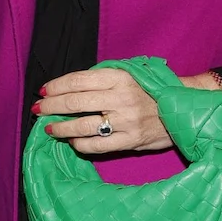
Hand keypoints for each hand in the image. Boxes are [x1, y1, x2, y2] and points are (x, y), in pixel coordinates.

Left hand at [32, 67, 221, 157]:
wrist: (182, 108)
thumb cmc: (151, 90)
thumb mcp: (130, 75)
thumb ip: (103, 79)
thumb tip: (69, 87)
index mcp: (119, 77)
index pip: (78, 81)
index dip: (57, 86)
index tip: (44, 90)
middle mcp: (121, 98)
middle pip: (75, 102)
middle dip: (51, 106)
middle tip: (39, 109)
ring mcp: (126, 121)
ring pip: (82, 126)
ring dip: (60, 128)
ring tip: (50, 128)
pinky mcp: (130, 141)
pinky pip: (97, 145)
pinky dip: (80, 144)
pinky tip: (72, 141)